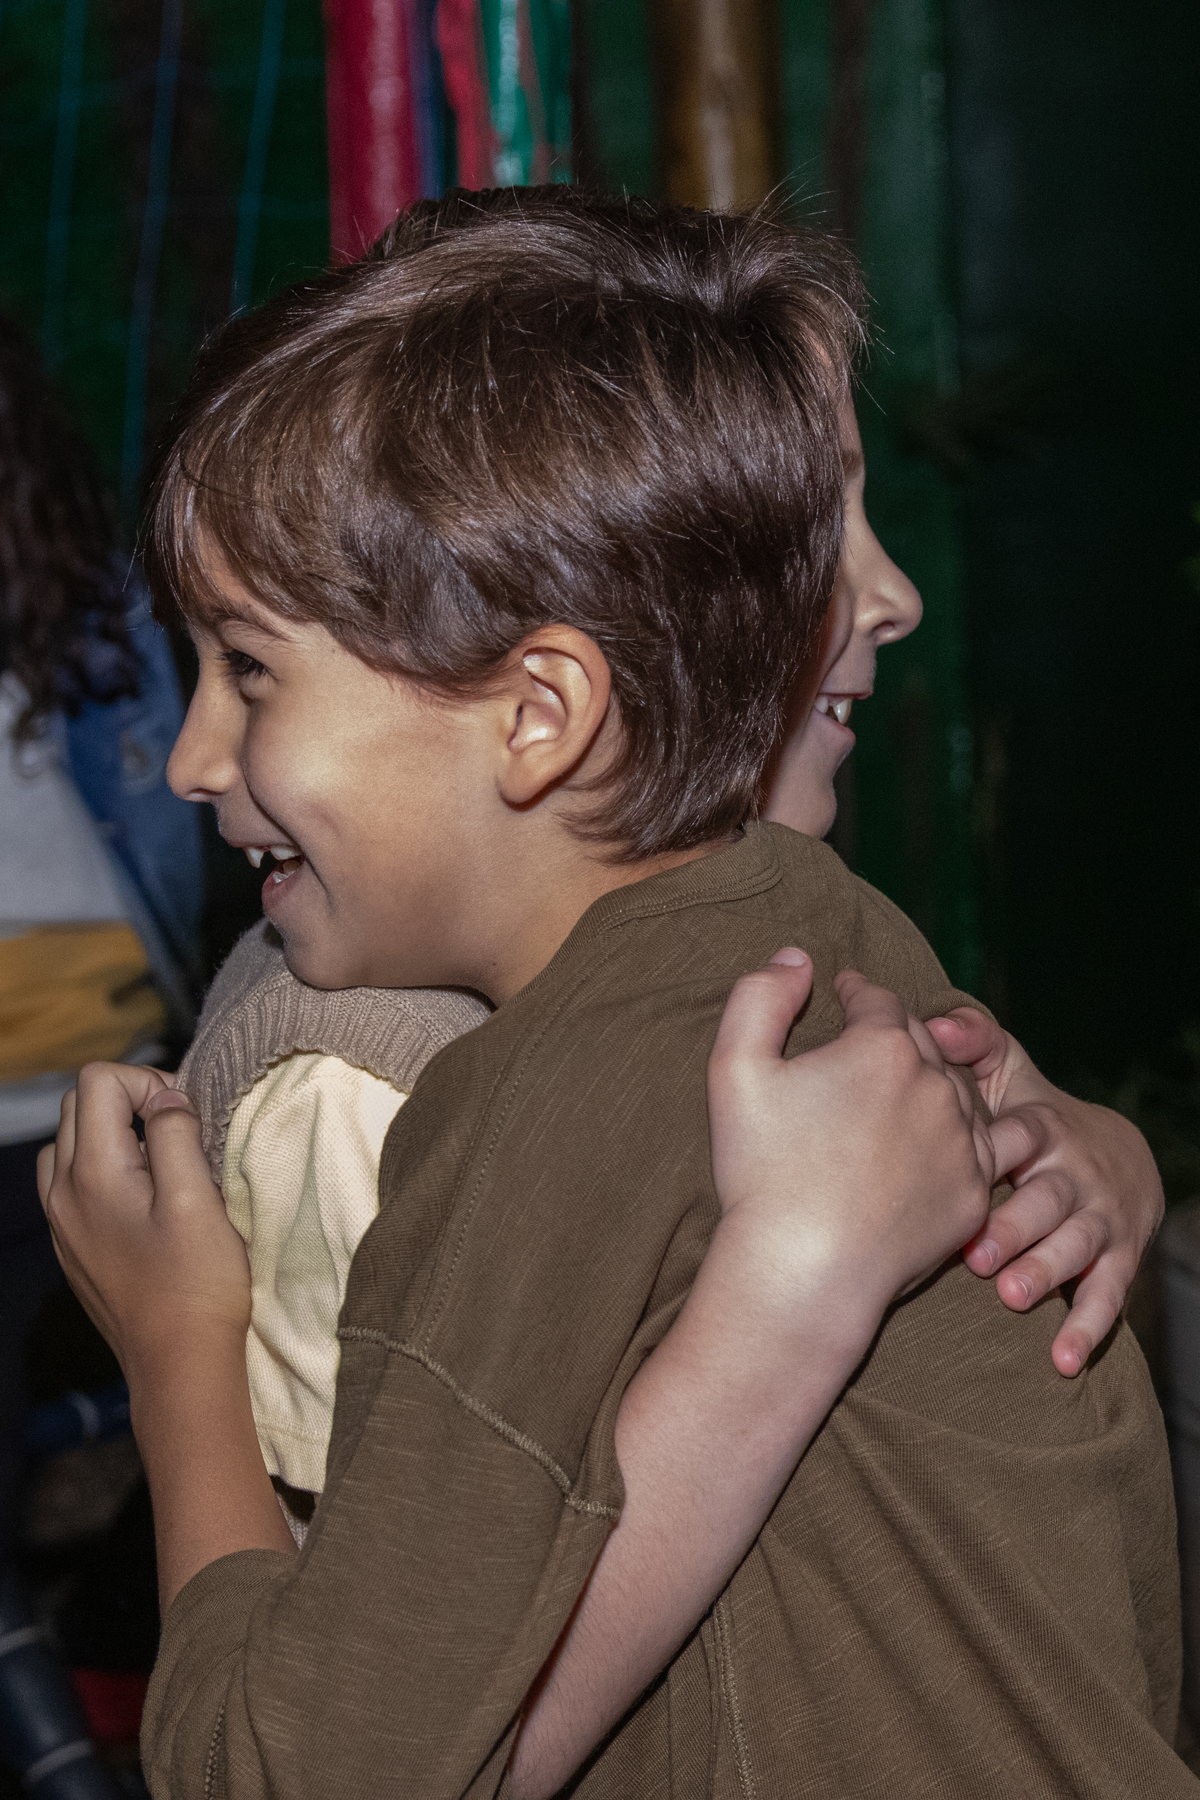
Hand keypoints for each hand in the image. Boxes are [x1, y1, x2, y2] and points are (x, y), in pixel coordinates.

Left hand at [37, 1062, 250, 1377]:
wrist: (178, 1364)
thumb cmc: (196, 1285)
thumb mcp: (196, 1199)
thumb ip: (175, 1135)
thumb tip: (165, 1097)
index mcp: (92, 1174)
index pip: (99, 1080)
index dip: (148, 1083)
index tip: (186, 1117)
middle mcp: (63, 1193)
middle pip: (79, 1104)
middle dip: (131, 1103)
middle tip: (181, 1136)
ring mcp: (62, 1222)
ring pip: (70, 1141)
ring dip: (113, 1134)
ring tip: (161, 1165)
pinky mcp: (72, 1246)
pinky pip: (72, 1181)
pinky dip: (104, 1169)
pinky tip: (144, 1200)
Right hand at [708, 951, 993, 1318]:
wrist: (804, 1271)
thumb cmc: (763, 1171)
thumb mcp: (734, 1068)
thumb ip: (760, 997)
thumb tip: (796, 960)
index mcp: (884, 1046)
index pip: (876, 999)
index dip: (856, 992)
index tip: (845, 993)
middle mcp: (937, 1085)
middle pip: (921, 1041)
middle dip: (894, 1035)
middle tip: (869, 1044)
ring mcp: (962, 1143)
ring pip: (954, 1092)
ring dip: (930, 1084)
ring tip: (902, 1093)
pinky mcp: (973, 1195)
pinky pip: (973, 1151)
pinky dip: (953, 1139)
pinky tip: (926, 1146)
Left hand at [926, 1010, 1162, 1375]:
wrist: (1118, 1155)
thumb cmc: (1034, 1117)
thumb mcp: (1011, 1073)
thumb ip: (972, 1043)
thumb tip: (930, 1024)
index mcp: (1042, 1128)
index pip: (1025, 1132)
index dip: (999, 1147)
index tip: (966, 1166)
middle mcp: (1075, 1173)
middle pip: (1048, 1199)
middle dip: (1015, 1227)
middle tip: (975, 1255)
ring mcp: (1099, 1217)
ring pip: (1077, 1246)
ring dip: (1046, 1272)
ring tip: (1010, 1296)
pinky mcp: (1120, 1258)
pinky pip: (1108, 1295)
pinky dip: (1088, 1328)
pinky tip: (1061, 1359)